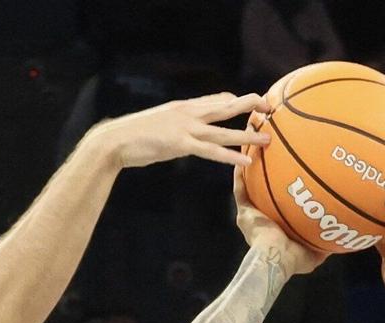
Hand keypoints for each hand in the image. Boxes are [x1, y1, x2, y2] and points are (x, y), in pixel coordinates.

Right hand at [88, 92, 269, 170]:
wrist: (115, 140)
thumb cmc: (134, 136)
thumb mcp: (160, 125)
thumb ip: (176, 126)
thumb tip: (184, 134)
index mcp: (183, 108)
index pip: (215, 100)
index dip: (235, 101)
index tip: (251, 102)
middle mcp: (188, 113)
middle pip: (225, 107)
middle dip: (249, 107)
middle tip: (269, 108)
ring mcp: (185, 128)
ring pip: (222, 131)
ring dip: (246, 135)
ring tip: (267, 139)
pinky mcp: (180, 144)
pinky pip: (210, 151)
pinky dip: (229, 156)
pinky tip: (244, 161)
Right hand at [235, 155, 325, 275]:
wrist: (276, 259)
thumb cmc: (294, 260)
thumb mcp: (314, 254)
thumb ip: (324, 245)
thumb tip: (339, 240)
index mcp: (276, 230)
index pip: (279, 209)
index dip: (284, 198)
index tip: (291, 184)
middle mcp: (262, 221)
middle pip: (263, 195)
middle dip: (267, 180)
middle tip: (274, 162)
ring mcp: (251, 215)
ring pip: (250, 189)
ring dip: (252, 172)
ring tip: (257, 153)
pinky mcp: (244, 212)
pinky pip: (241, 190)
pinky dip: (241, 175)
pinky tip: (247, 158)